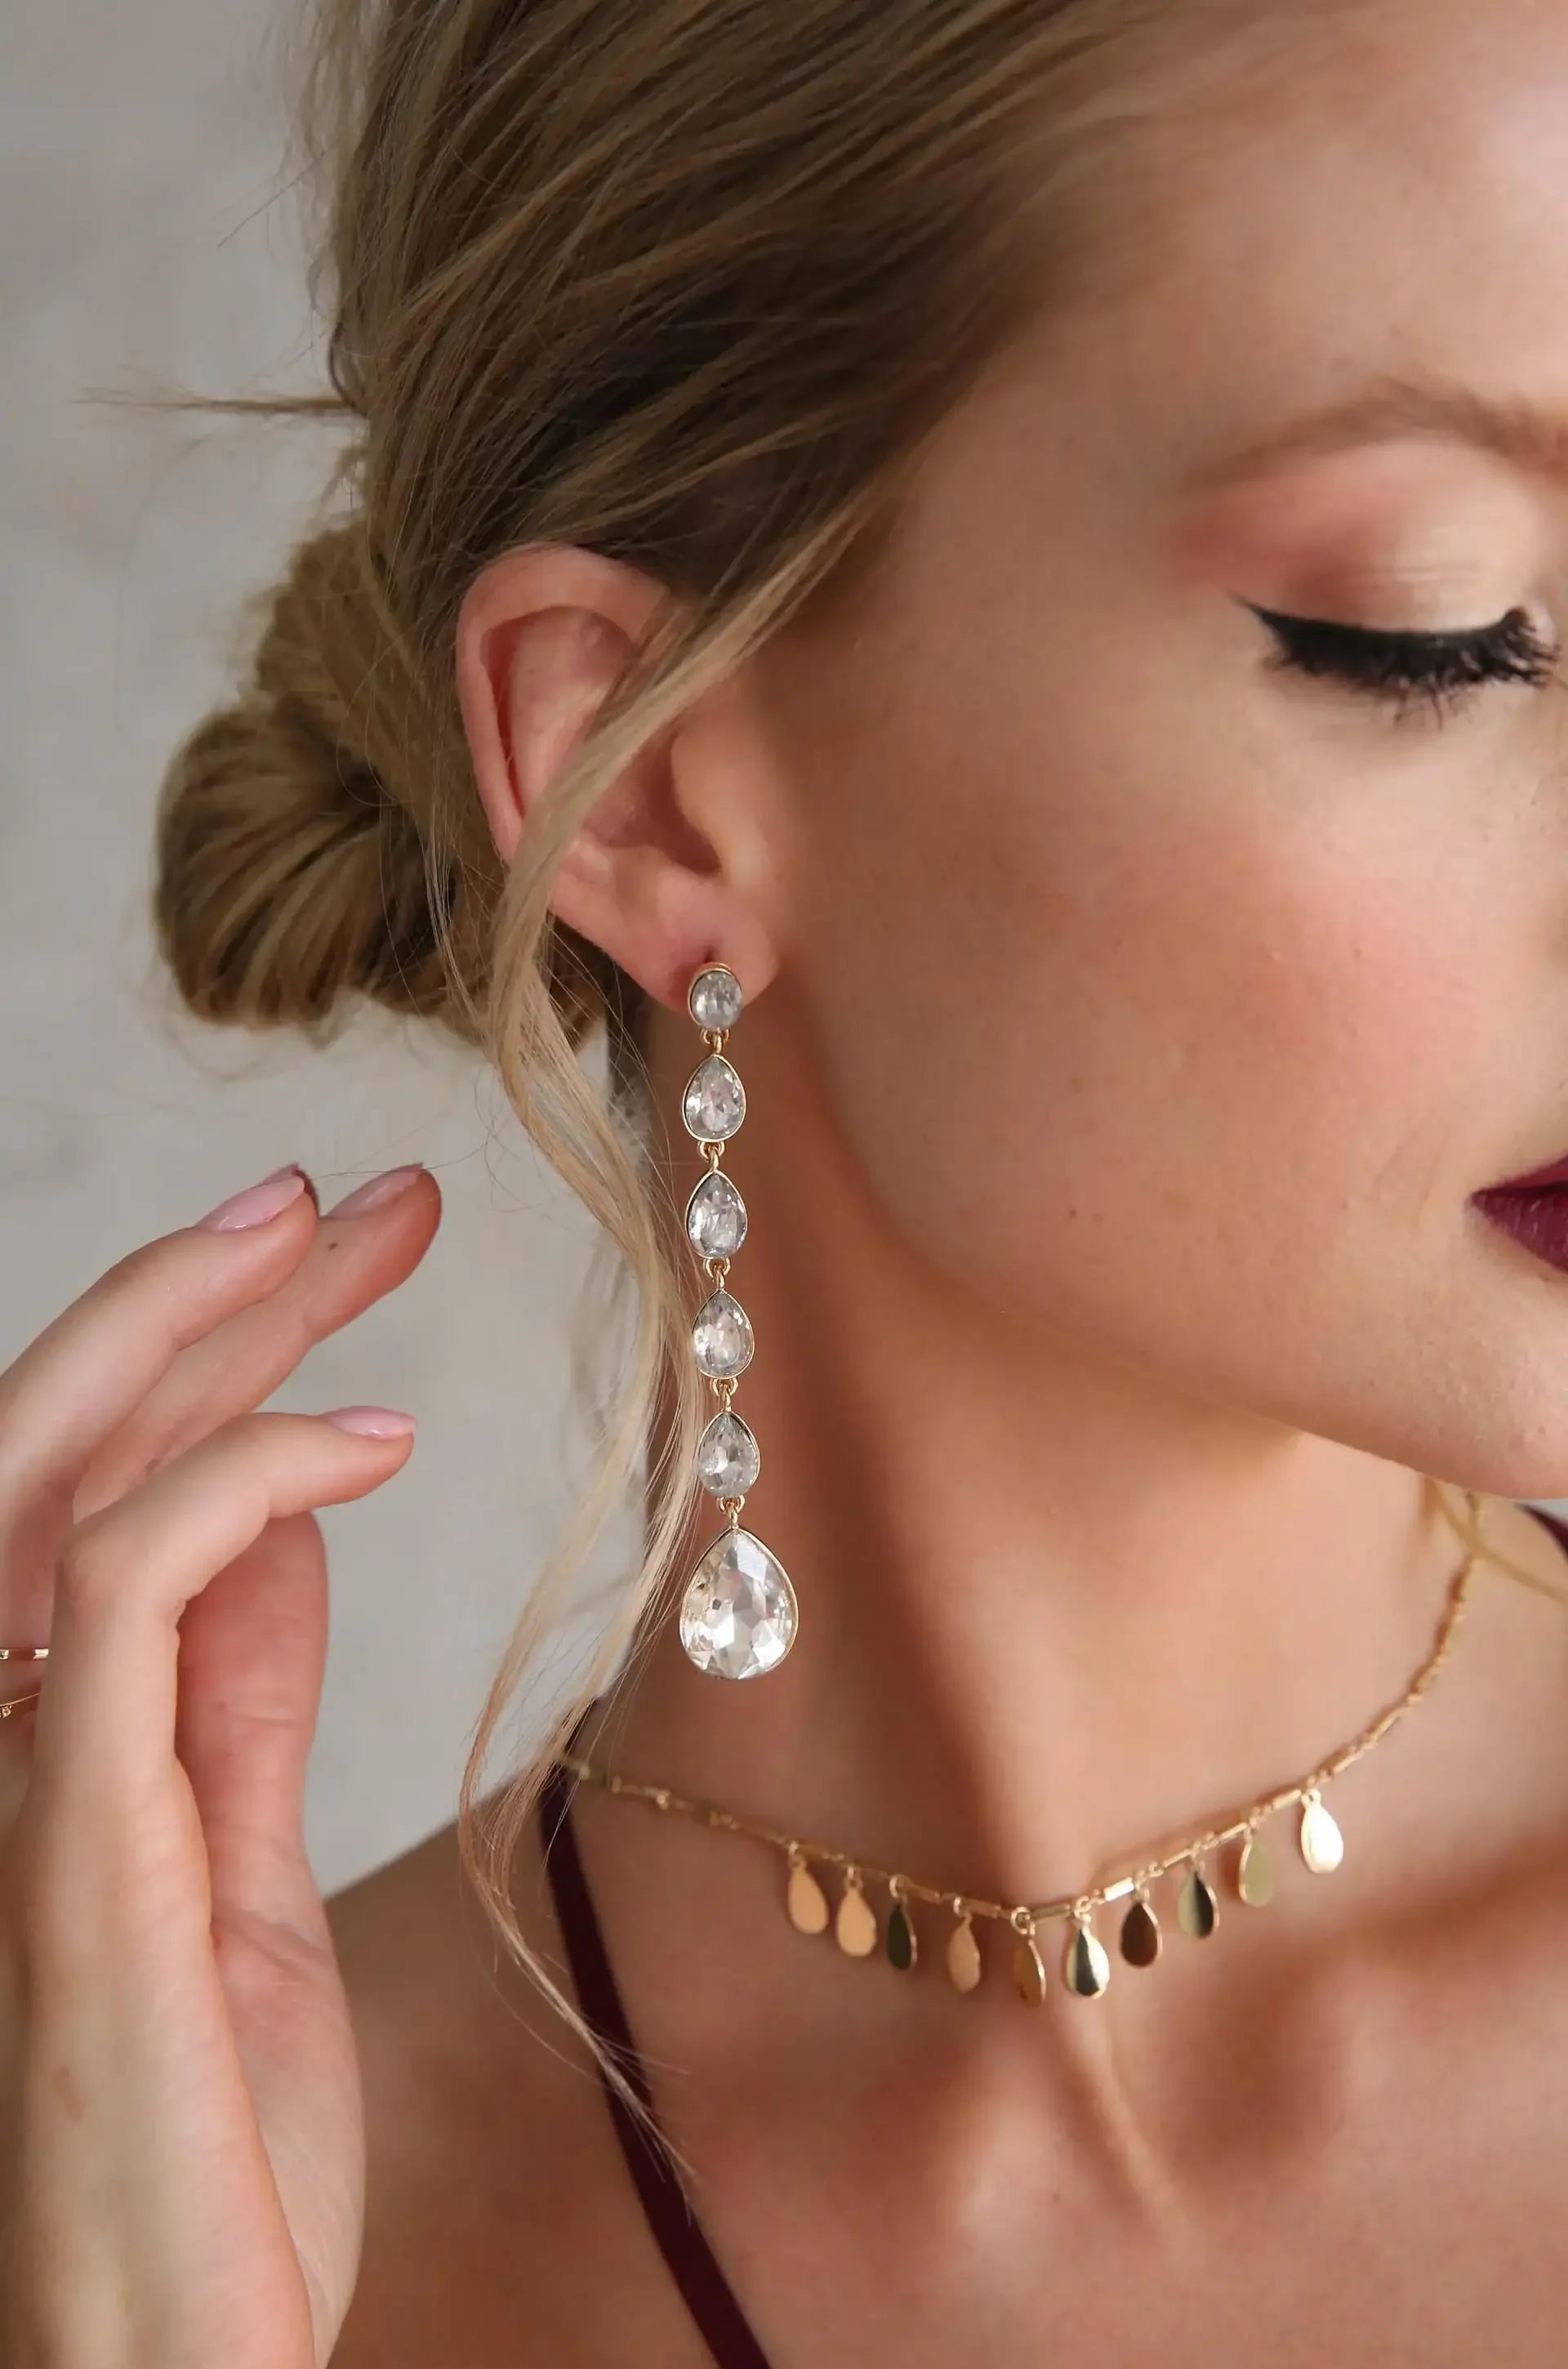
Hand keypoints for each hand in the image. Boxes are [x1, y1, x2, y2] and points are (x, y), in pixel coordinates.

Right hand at [0, 1161, 440, 2368]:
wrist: (157, 2365)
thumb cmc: (199, 2141)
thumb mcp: (238, 1867)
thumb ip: (238, 1698)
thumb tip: (287, 1528)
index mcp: (31, 1737)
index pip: (100, 1480)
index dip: (210, 1343)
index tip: (338, 1246)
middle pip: (65, 1439)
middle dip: (211, 1289)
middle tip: (365, 1189)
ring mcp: (5, 1783)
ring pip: (54, 1473)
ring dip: (204, 1325)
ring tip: (351, 1232)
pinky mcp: (64, 1841)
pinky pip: (119, 1592)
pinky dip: (242, 1480)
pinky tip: (375, 1439)